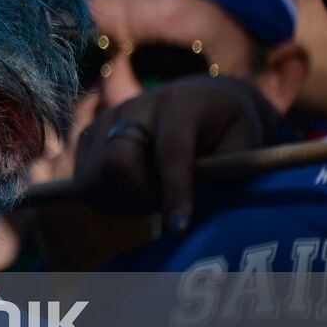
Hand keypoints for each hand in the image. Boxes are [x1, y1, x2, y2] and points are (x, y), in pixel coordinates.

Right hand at [73, 76, 280, 231]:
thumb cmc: (228, 130)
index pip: (169, 151)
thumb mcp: (243, 144)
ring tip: (150, 198)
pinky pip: (83, 182)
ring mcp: (105, 119)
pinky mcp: (87, 136)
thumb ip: (225, 171)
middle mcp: (134, 106)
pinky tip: (131, 193)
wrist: (202, 100)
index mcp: (180, 103)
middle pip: (117, 163)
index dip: (173, 191)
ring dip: (122, 201)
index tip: (179, 227)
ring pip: (92, 178)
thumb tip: (198, 207)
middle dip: (140, 197)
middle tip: (164, 206)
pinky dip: (106, 198)